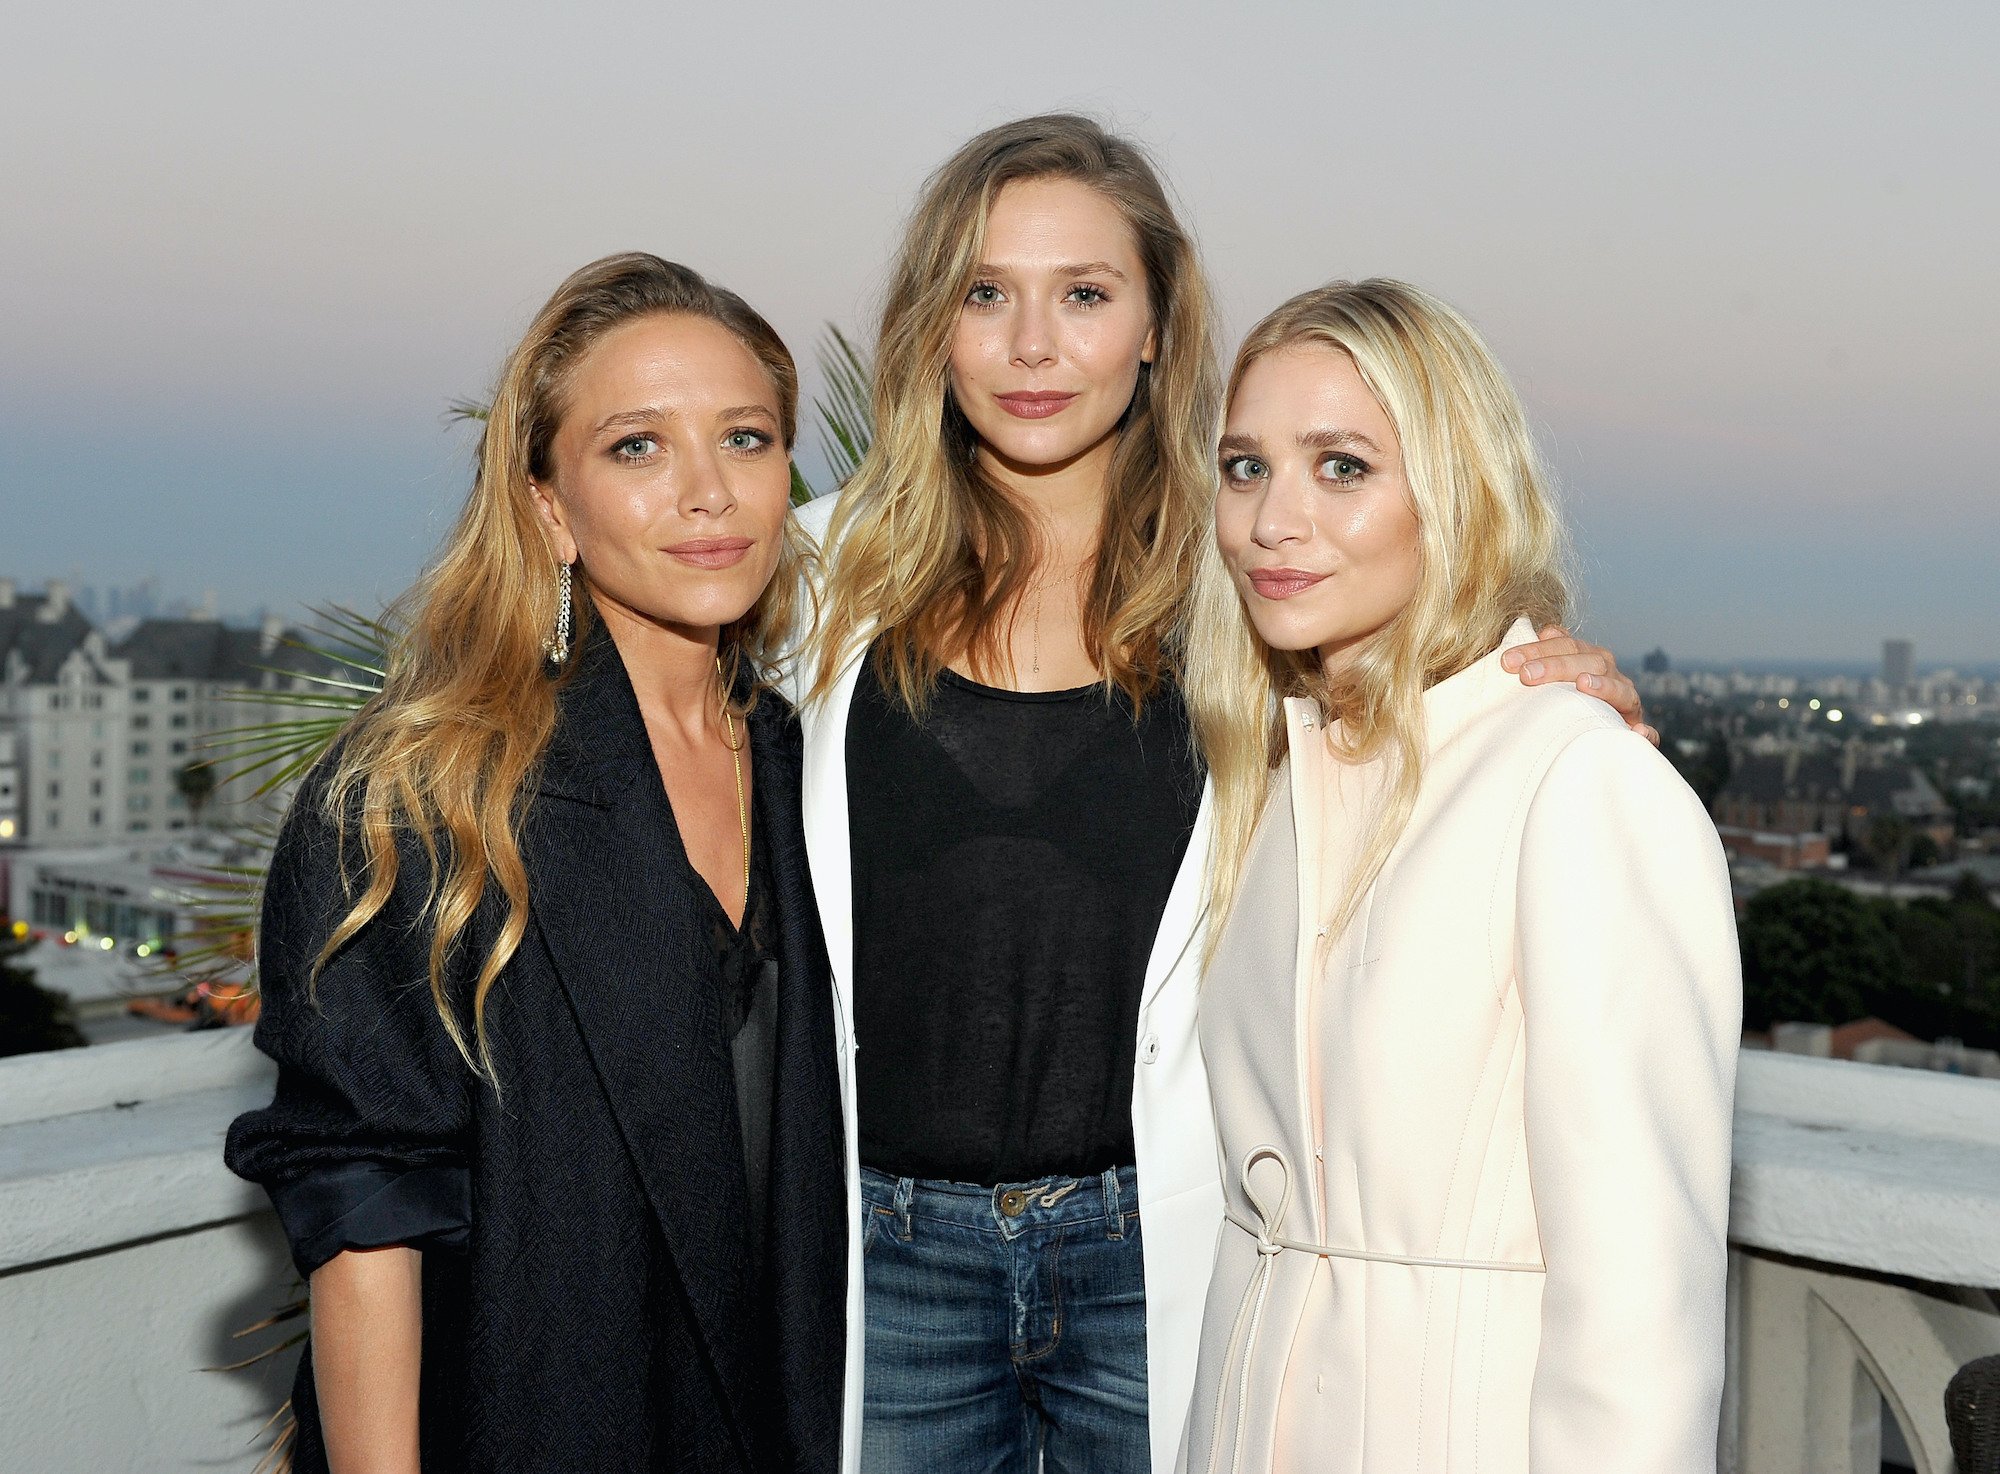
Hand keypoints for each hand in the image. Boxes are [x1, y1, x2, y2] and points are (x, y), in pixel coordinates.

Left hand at [1501, 625, 1656, 745]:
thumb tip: (1545, 631)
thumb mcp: (1557, 678)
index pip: (1566, 645)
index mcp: (1591, 659)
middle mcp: (1611, 676)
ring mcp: (1627, 702)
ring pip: (1620, 690)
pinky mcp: (1636, 730)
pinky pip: (1648, 733)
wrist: (1597, 735)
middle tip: (1526, 675)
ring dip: (1603, 686)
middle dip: (1556, 666)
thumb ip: (1551, 654)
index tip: (1507, 662)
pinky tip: (1637, 731)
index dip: (1537, 650)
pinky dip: (1645, 731)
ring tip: (1582, 684)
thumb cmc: (1568, 702)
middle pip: (1589, 661)